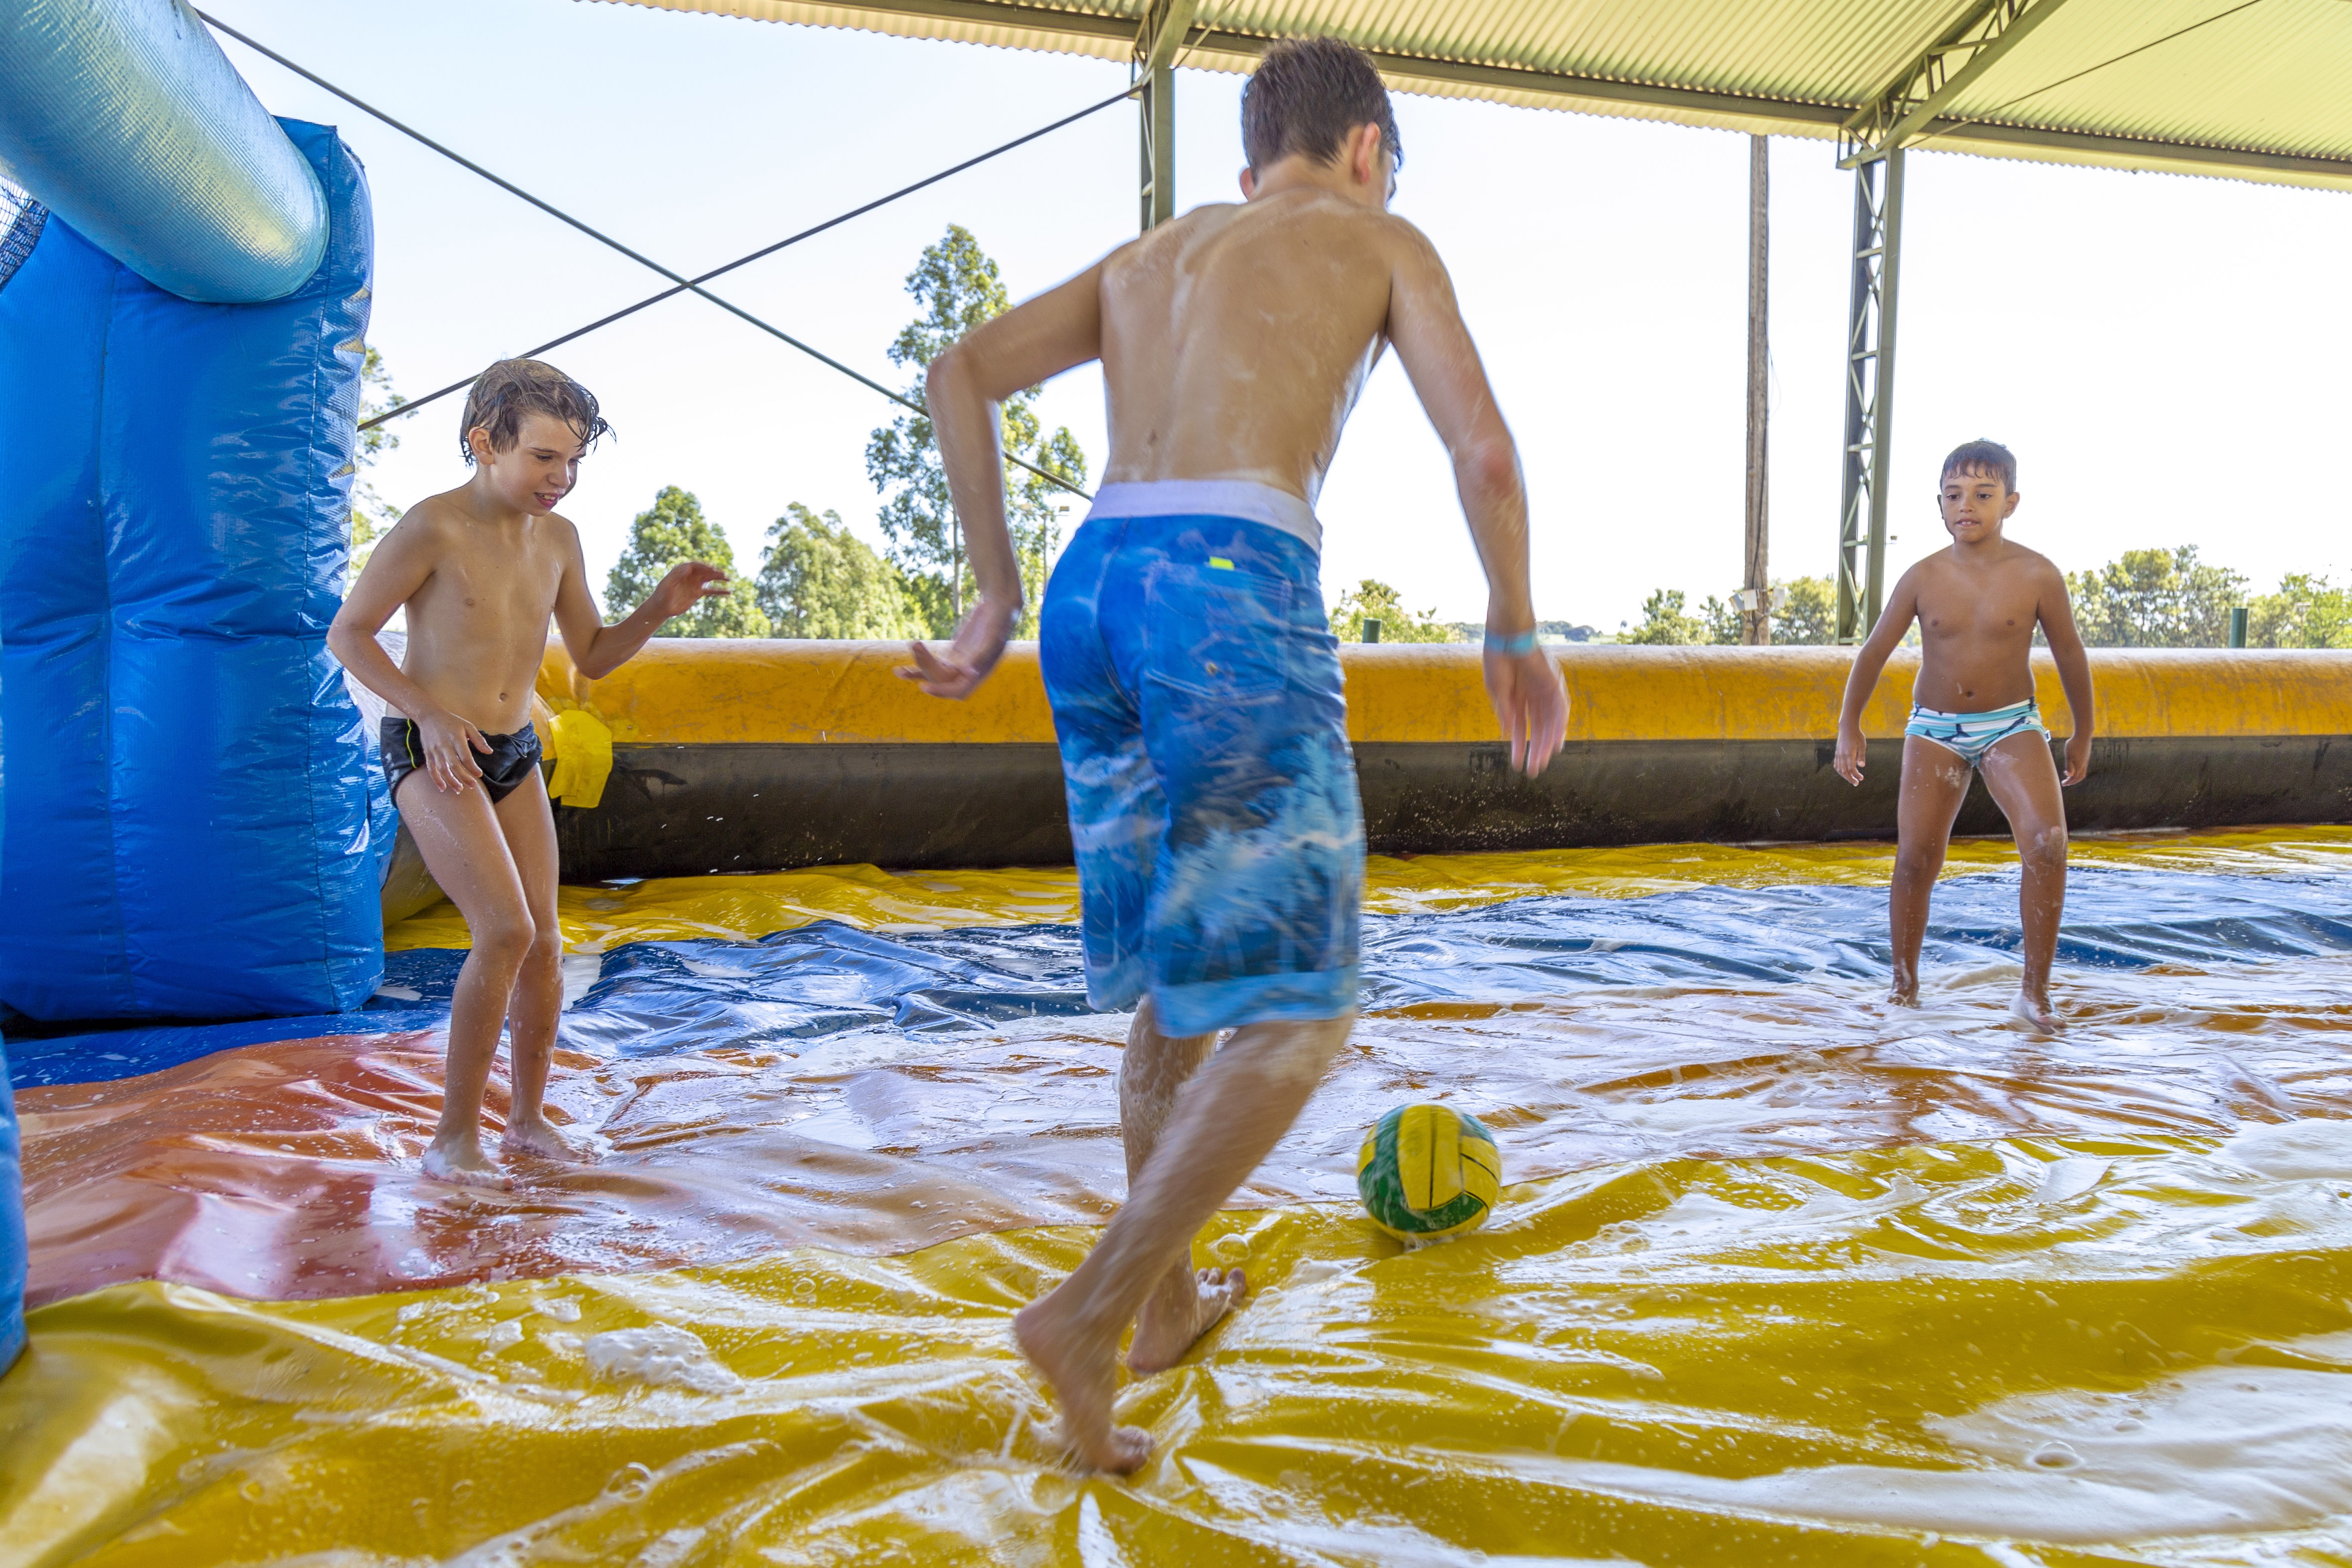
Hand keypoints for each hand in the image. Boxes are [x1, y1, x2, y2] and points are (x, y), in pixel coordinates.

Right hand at [418, 709, 490, 793]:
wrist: (429, 716)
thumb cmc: (452, 722)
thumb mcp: (468, 726)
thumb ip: (479, 739)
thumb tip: (489, 752)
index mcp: (456, 738)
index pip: (465, 756)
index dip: (472, 767)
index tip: (479, 774)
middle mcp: (444, 745)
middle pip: (454, 765)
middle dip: (463, 777)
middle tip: (472, 786)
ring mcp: (434, 751)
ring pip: (442, 769)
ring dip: (451, 781)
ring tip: (460, 789)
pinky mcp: (427, 754)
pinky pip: (431, 769)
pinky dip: (436, 779)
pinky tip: (443, 788)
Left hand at [644, 561, 729, 623]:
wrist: (662, 607)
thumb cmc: (662, 595)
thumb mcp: (668, 584)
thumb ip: (678, 575)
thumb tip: (688, 569)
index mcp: (682, 570)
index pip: (694, 566)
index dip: (702, 566)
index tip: (709, 570)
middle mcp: (690, 576)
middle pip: (703, 571)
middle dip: (713, 572)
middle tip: (722, 574)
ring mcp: (694, 584)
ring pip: (709, 579)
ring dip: (718, 578)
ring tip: (728, 578)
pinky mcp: (697, 593)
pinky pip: (711, 590)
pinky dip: (719, 591)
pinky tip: (729, 592)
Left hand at [900, 596, 1017, 699]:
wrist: (999, 604)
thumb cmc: (1000, 616)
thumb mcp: (993, 632)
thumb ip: (982, 651)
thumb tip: (968, 672)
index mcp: (981, 670)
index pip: (960, 690)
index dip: (942, 691)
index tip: (923, 686)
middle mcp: (969, 672)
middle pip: (942, 680)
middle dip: (926, 667)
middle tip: (916, 645)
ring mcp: (959, 664)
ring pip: (934, 675)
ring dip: (918, 668)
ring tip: (908, 653)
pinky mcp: (951, 656)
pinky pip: (932, 666)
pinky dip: (916, 669)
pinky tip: (900, 671)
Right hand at [1482, 647, 1567, 777]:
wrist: (1506, 636)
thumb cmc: (1497, 659)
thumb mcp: (1497, 691)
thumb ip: (1505, 712)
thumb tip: (1510, 734)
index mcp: (1519, 698)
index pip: (1522, 728)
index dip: (1520, 747)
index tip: (1517, 765)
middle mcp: (1534, 697)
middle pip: (1538, 729)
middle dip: (1535, 750)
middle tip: (1533, 770)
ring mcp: (1546, 691)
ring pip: (1550, 723)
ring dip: (1547, 744)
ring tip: (1542, 762)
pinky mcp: (1554, 685)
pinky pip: (1560, 710)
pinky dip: (1559, 727)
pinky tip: (1555, 744)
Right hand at [1833, 724, 1865, 785]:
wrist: (1847, 728)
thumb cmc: (1857, 736)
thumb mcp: (1862, 745)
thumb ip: (1861, 756)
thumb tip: (1861, 766)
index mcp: (1849, 754)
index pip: (1851, 769)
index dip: (1856, 775)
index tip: (1861, 778)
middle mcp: (1842, 755)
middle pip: (1844, 771)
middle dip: (1850, 779)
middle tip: (1856, 783)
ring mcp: (1838, 755)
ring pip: (1839, 769)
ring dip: (1845, 776)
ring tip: (1851, 779)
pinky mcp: (1837, 753)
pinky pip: (1836, 765)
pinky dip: (1840, 771)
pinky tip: (1844, 773)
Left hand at [2063, 733, 2090, 785]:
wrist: (2083, 735)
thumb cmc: (2074, 744)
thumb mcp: (2069, 755)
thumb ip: (2069, 766)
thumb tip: (2069, 776)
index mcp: (2079, 765)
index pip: (2075, 777)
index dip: (2069, 782)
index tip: (2063, 784)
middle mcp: (2084, 764)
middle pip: (2080, 777)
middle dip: (2073, 781)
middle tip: (2065, 783)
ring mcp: (2086, 760)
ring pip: (2082, 772)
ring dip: (2076, 776)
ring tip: (2068, 776)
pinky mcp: (2086, 756)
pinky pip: (2083, 767)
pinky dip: (2078, 770)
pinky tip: (2072, 766)